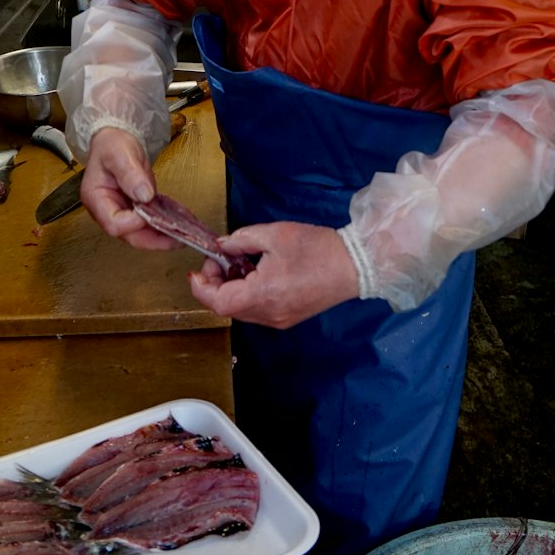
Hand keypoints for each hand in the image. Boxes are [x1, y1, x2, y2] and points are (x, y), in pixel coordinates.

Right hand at [80, 126, 170, 249]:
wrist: (117, 138)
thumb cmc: (112, 144)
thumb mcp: (118, 153)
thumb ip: (129, 174)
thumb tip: (144, 195)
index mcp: (96, 199)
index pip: (114, 224)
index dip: (134, 222)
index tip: (151, 207)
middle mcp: (107, 211)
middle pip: (129, 235)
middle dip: (154, 239)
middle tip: (178, 237)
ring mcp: (122, 212)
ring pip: (142, 234)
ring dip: (162, 235)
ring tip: (183, 232)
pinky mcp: (135, 210)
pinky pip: (150, 223)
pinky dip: (164, 224)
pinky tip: (180, 221)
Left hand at [187, 221, 359, 328]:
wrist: (355, 265)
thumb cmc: (317, 248)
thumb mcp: (274, 235)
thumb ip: (241, 240)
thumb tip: (222, 246)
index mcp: (263, 295)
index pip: (218, 302)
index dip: (202, 286)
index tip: (200, 267)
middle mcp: (269, 315)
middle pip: (227, 308)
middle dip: (216, 284)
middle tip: (221, 259)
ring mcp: (279, 320)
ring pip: (242, 311)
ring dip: (232, 289)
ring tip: (240, 263)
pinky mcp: (288, 317)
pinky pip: (257, 311)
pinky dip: (248, 294)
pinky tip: (257, 273)